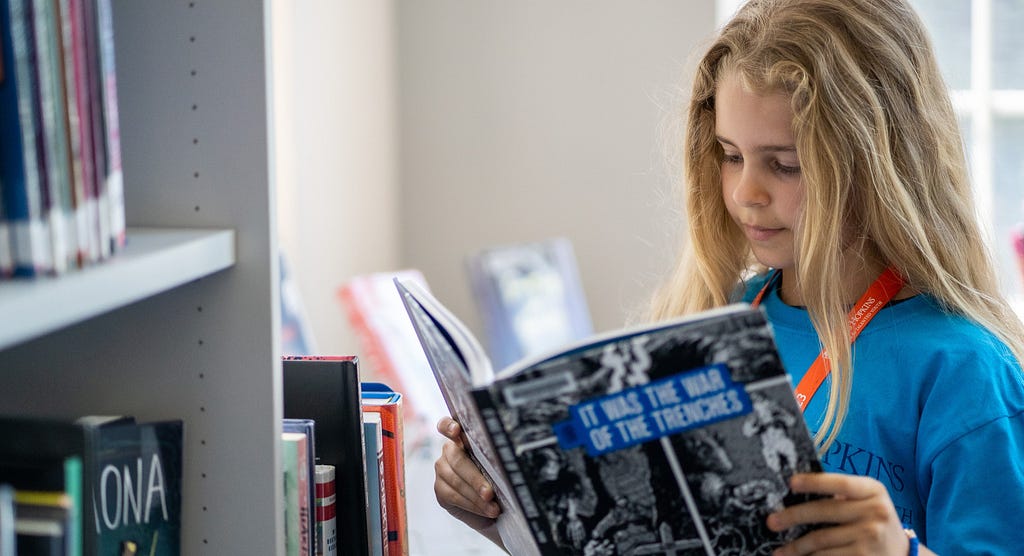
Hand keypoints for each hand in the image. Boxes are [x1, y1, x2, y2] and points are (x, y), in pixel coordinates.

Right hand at [434, 416, 501, 532]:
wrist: (493, 506)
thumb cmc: (499, 481)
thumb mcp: (499, 467)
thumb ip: (494, 458)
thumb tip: (506, 459)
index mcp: (464, 438)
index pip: (447, 425)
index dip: (449, 426)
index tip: (456, 431)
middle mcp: (449, 450)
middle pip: (457, 459)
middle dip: (475, 478)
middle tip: (490, 493)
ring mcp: (441, 469)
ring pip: (455, 480)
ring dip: (476, 496)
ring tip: (493, 508)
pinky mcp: (439, 488)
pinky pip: (453, 496)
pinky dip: (472, 505)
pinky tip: (485, 510)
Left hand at [766, 472, 919, 555]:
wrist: (903, 553)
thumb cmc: (874, 520)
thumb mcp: (867, 500)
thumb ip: (841, 493)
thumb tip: (796, 491)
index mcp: (873, 490)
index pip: (840, 483)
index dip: (814, 482)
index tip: (790, 483)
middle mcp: (875, 511)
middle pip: (824, 512)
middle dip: (793, 517)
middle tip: (772, 522)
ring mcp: (871, 536)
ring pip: (822, 540)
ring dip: (796, 547)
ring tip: (780, 550)